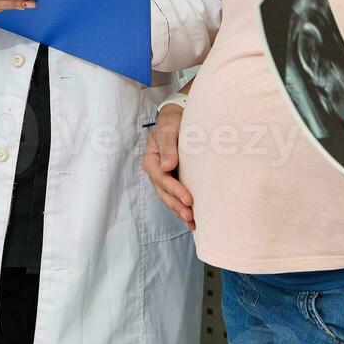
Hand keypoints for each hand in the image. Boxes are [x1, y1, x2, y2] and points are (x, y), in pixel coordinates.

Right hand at [141, 103, 193, 228]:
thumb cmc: (172, 122)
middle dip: (177, 206)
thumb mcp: (169, 129)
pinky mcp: (173, 181)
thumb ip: (168, 146)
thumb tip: (167, 167)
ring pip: (168, 198)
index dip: (174, 190)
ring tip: (192, 223)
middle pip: (164, 193)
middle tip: (191, 216)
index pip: (161, 178)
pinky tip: (192, 221)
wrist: (176, 120)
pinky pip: (175, 197)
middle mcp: (155, 171)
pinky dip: (182, 209)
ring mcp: (163, 178)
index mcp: (151, 160)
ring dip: (179, 211)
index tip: (189, 199)